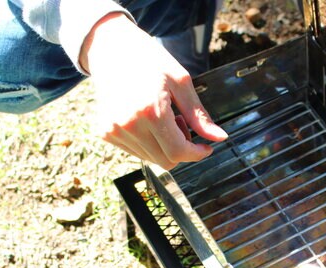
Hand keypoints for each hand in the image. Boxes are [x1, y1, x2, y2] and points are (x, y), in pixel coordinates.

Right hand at [80, 13, 226, 169]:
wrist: (111, 49)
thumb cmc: (149, 60)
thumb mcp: (180, 82)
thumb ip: (198, 114)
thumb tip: (220, 138)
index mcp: (151, 111)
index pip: (178, 152)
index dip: (197, 154)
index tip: (206, 148)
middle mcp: (129, 125)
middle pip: (166, 160)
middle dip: (181, 148)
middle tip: (181, 122)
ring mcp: (114, 130)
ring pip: (152, 158)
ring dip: (164, 145)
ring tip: (163, 117)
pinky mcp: (105, 132)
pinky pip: (135, 152)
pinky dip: (148, 142)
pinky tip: (148, 120)